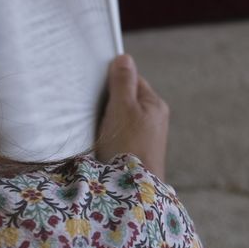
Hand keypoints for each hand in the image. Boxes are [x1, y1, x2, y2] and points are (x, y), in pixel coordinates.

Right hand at [94, 54, 169, 178]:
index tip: (97, 88)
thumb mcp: (123, 108)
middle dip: (108, 101)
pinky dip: (106, 135)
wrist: (131, 190)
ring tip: (95, 127)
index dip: (114, 81)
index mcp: (154, 104)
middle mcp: (153, 119)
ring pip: (119, 118)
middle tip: (93, 109)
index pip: (133, 80)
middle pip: (125, 99)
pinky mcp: (134, 152)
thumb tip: (124, 57)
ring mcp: (145, 137)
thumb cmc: (128, 146)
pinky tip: (98, 141)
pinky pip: (117, 135)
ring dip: (105, 120)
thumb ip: (122, 82)